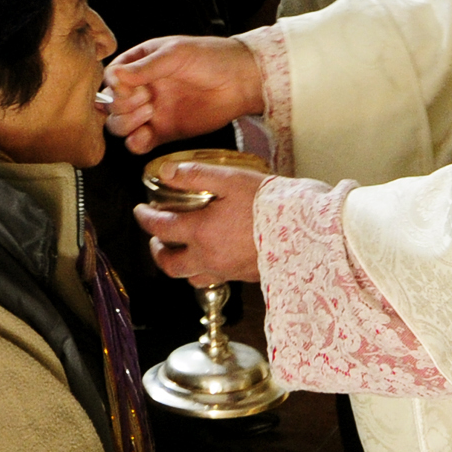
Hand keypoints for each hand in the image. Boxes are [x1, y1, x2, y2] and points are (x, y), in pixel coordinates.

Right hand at [104, 36, 264, 153]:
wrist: (242, 81)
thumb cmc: (213, 58)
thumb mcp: (176, 53)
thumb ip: (145, 67)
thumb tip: (116, 76)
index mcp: (140, 64)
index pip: (111, 78)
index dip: (116, 86)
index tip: (131, 87)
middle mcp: (142, 88)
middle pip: (111, 105)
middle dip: (122, 105)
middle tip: (147, 98)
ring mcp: (151, 111)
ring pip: (120, 125)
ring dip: (127, 123)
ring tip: (149, 112)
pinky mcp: (163, 132)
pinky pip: (139, 143)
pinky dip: (135, 144)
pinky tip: (145, 136)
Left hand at [134, 161, 265, 284]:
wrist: (309, 230)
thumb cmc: (271, 203)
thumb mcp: (230, 179)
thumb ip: (195, 175)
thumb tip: (167, 172)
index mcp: (202, 232)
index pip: (160, 229)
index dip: (145, 218)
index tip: (141, 211)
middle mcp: (209, 257)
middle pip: (169, 264)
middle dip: (157, 251)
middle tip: (156, 237)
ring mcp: (226, 271)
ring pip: (190, 276)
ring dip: (178, 264)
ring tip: (181, 248)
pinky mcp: (243, 276)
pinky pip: (213, 280)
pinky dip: (202, 270)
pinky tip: (211, 256)